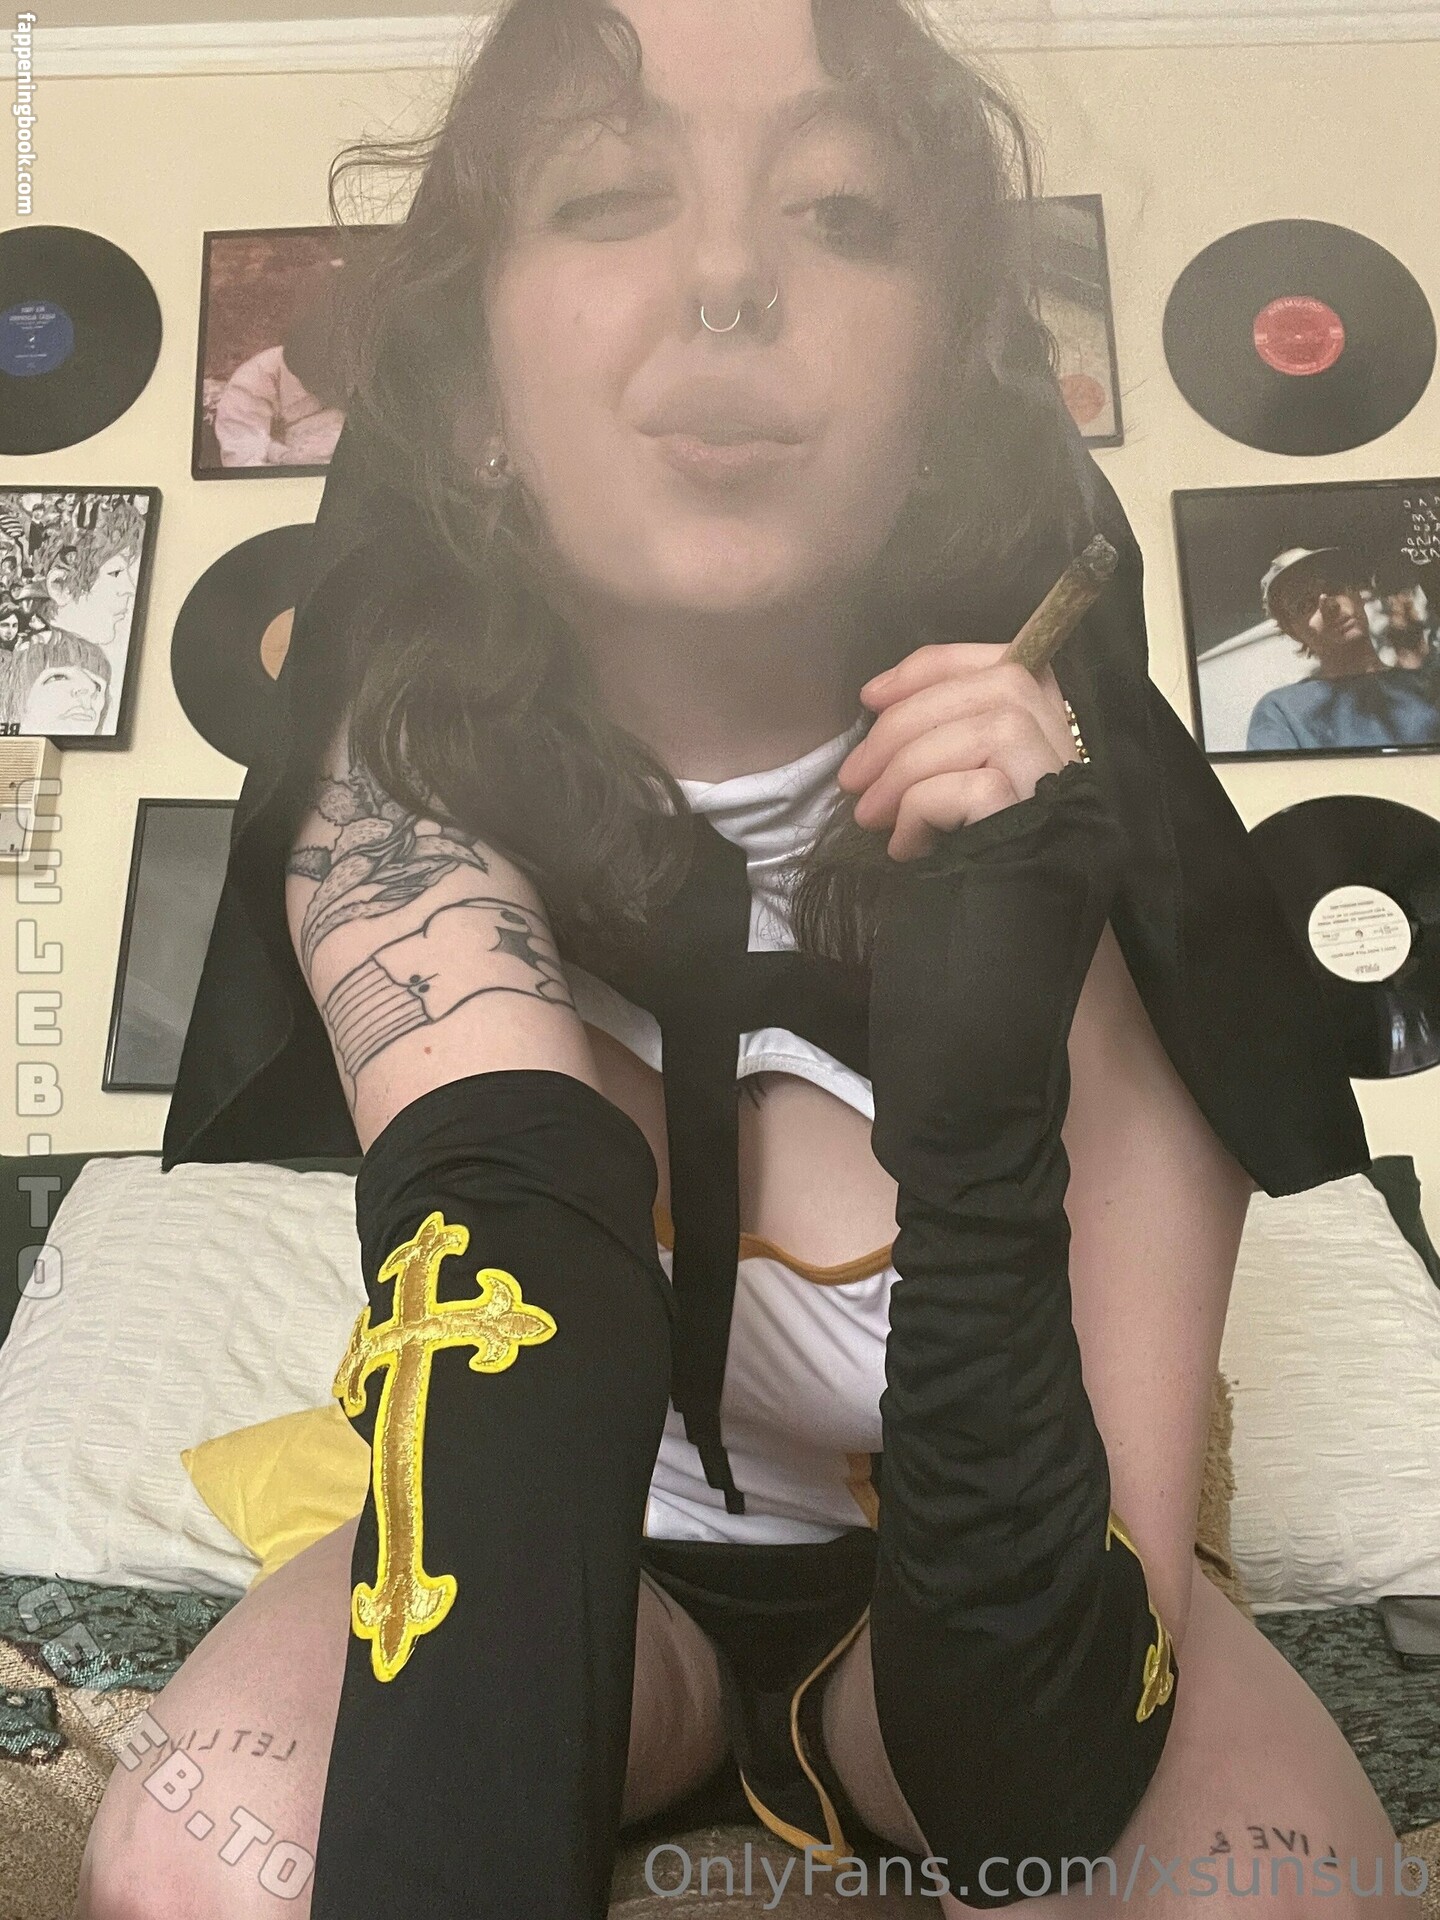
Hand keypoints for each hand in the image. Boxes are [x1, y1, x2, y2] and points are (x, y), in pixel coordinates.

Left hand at [836, 643, 1079, 861]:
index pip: (996, 661)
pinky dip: (923, 811)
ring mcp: (1059, 780)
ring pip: (980, 731)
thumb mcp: (959, 787)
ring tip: (870, 816)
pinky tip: (907, 848)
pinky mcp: (1045, 817)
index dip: (928, 669)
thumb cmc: (975, 861)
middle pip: (987, 688)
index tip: (871, 696)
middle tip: (852, 778)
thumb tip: (879, 707)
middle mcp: (1065, 743)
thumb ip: (943, 739)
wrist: (1014, 946)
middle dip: (902, 724)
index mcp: (1046, 725)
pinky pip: (974, 789)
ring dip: (905, 769)